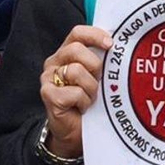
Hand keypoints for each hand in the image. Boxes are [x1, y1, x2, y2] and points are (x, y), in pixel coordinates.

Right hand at [39, 25, 112, 158]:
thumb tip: (116, 44)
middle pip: (76, 49)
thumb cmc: (88, 100)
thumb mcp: (96, 76)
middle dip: (94, 66)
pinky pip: (73, 92)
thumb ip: (100, 58)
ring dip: (90, 88)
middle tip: (98, 81)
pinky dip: (83, 102)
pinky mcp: (48, 94)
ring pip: (76, 71)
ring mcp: (48, 78)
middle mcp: (55, 62)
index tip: (110, 44)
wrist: (74, 131)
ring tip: (90, 98)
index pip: (77, 33)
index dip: (94, 35)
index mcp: (66, 52)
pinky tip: (82, 108)